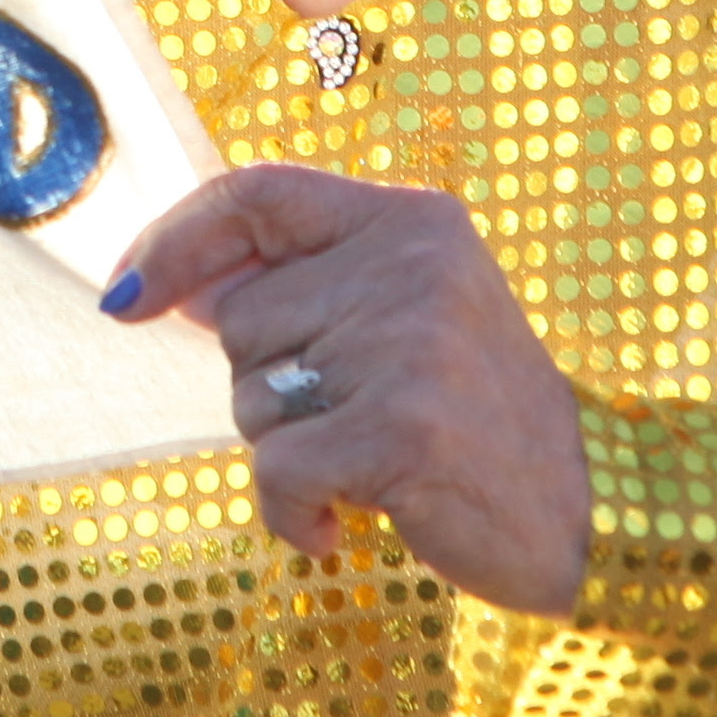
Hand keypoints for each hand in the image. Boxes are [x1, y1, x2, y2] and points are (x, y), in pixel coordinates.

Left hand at [104, 166, 591, 613]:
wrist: (588, 515)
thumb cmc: (476, 421)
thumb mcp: (408, 318)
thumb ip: (305, 287)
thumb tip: (169, 285)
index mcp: (412, 220)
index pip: (256, 191)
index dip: (176, 240)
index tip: (127, 297)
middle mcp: (412, 265)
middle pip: (241, 318)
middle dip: (269, 388)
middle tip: (356, 420)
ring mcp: (409, 345)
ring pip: (251, 397)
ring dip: (289, 452)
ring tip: (372, 463)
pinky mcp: (401, 427)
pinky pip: (275, 469)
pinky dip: (293, 513)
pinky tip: (345, 524)